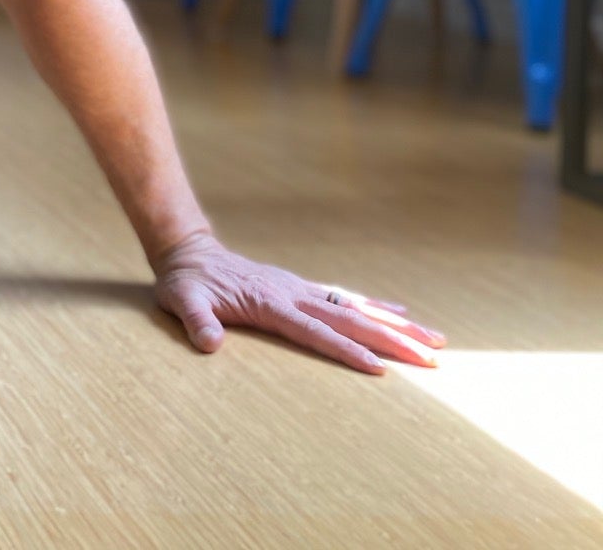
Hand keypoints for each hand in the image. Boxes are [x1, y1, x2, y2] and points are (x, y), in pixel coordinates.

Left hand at [152, 231, 444, 374]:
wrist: (188, 251)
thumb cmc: (185, 282)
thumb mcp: (183, 301)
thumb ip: (197, 322)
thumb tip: (209, 345)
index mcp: (271, 304)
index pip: (316, 332)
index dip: (347, 351)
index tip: (380, 368)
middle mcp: (294, 294)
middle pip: (351, 320)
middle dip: (393, 341)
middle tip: (433, 359)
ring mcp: (301, 289)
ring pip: (357, 308)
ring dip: (396, 325)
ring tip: (436, 340)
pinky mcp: (301, 288)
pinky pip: (345, 298)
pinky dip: (374, 307)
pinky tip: (399, 314)